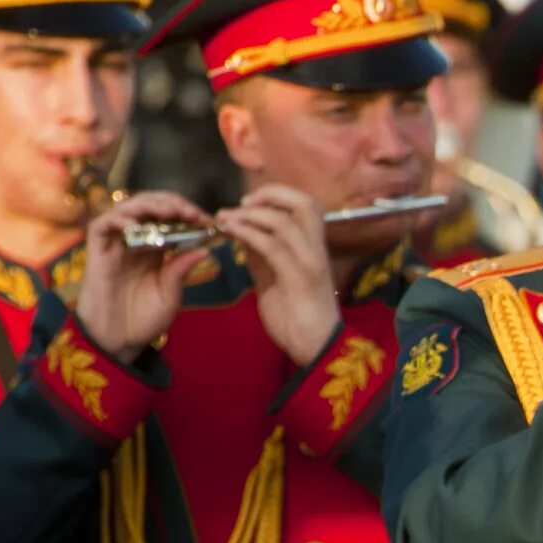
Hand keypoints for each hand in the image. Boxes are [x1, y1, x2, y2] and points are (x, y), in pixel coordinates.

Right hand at [75, 190, 209, 360]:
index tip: (209, 221)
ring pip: (129, 208)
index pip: (172, 218)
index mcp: (157, 248)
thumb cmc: (144, 320)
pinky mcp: (97, 249)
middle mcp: (136, 240)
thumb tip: (205, 249)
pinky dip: (119, 218)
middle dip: (174, 204)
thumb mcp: (171, 294)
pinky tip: (135, 225)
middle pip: (152, 206)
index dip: (189, 214)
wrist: (118, 340)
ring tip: (170, 212)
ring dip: (150, 205)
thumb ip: (181, 270)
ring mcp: (116, 242)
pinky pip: (102, 223)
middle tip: (192, 213)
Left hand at [214, 185, 337, 366]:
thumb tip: (243, 233)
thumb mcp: (275, 279)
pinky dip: (248, 233)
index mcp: (314, 247)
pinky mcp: (299, 278)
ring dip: (249, 215)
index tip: (250, 202)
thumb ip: (263, 255)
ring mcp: (310, 262)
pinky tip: (231, 232)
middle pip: (303, 203)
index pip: (306, 204)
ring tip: (226, 218)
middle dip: (269, 195)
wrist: (314, 347)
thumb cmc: (297, 317)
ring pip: (283, 221)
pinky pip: (272, 246)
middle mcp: (317, 249)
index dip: (278, 194)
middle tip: (241, 204)